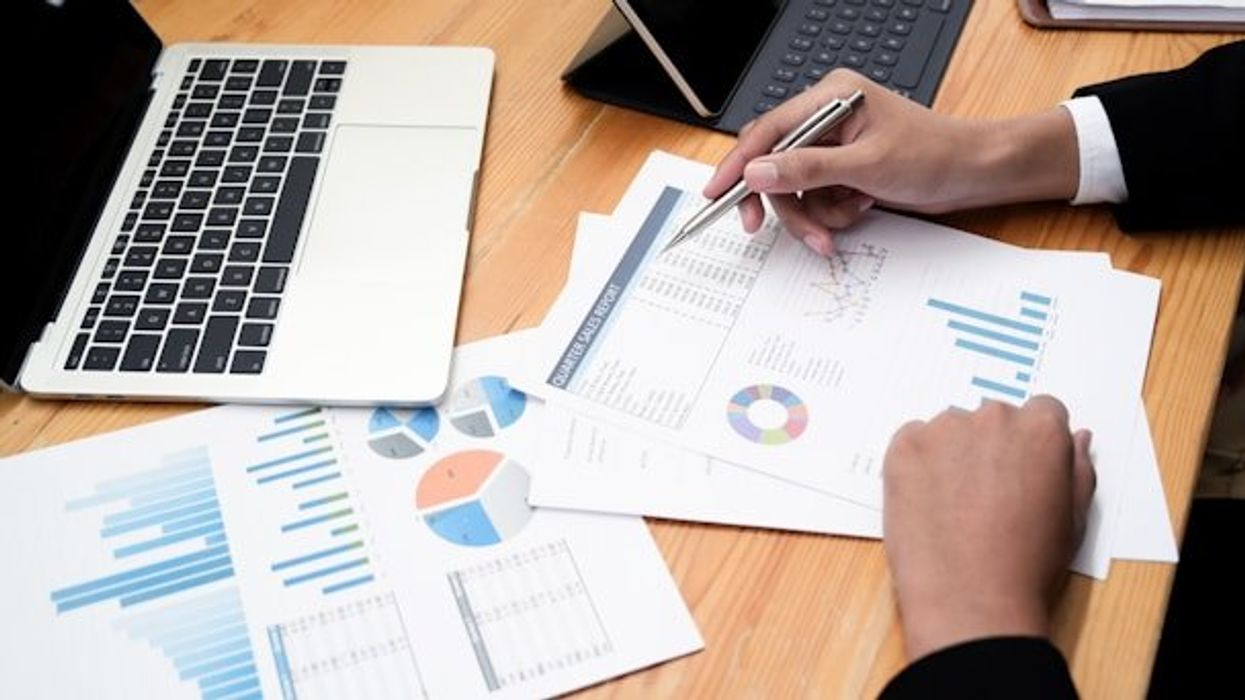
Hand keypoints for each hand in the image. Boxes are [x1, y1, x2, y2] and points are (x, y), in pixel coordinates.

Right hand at [704, 69, 1079, 254]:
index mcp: (830, 97)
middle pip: (776, 166)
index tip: (717, 194)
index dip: (738, 164)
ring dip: (813, 216)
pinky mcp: (842, 170)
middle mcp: (827, 118)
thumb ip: (807, 168)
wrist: (973, 174)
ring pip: (795, 190)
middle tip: (785, 231)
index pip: (767, 130)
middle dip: (787, 204)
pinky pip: (816, 200)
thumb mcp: (866, 165)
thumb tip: (759, 172)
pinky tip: (859, 209)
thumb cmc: (934, 155)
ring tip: (837, 229)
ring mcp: (834, 146)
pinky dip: (831, 215)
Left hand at [882, 396, 1094, 660]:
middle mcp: (993, 417)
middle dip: (992, 448)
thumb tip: (1077, 438)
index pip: (1041, 412)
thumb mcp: (1074, 519)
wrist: (971, 599)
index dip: (1033, 445)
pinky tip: (927, 502)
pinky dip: (918, 464)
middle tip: (986, 495)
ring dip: (953, 454)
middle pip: (993, 419)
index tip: (1022, 471)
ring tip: (954, 505)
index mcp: (1041, 429)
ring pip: (950, 430)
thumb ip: (1077, 468)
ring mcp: (945, 430)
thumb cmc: (1028, 566)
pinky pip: (912, 441)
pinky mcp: (905, 447)